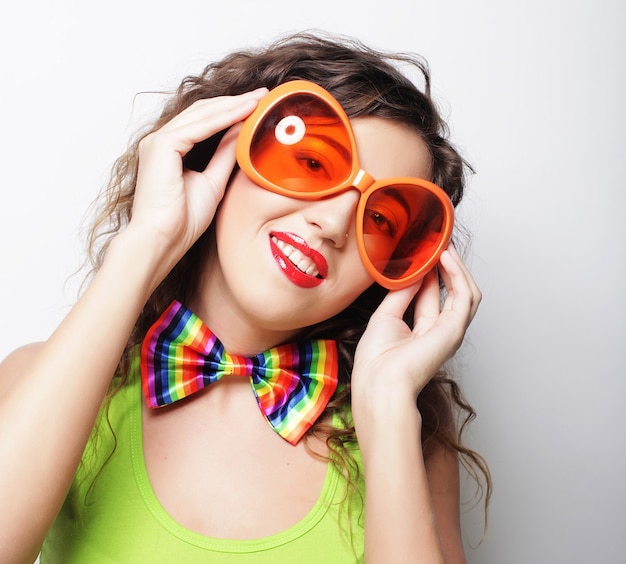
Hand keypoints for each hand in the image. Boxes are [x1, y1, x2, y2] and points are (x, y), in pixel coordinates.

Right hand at [128, 88, 267, 259]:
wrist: (162, 240)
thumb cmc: (182, 221)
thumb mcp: (213, 182)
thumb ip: (224, 156)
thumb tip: (240, 134)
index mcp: (170, 150)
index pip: (204, 121)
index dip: (231, 111)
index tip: (257, 107)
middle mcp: (161, 141)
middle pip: (203, 112)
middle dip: (235, 102)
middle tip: (263, 95)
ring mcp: (158, 141)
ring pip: (202, 114)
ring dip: (233, 105)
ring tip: (259, 99)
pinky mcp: (161, 146)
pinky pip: (198, 126)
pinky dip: (224, 118)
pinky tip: (245, 112)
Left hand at [351, 244, 480, 418]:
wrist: (380, 383)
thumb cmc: (377, 360)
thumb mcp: (386, 316)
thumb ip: (402, 293)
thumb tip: (412, 271)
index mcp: (420, 331)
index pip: (430, 293)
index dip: (429, 269)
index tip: (424, 248)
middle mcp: (438, 330)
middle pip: (450, 289)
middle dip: (446, 264)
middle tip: (438, 240)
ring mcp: (449, 330)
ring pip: (465, 291)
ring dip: (456, 266)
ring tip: (443, 243)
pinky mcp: (455, 329)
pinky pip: (465, 295)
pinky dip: (458, 274)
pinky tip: (446, 257)